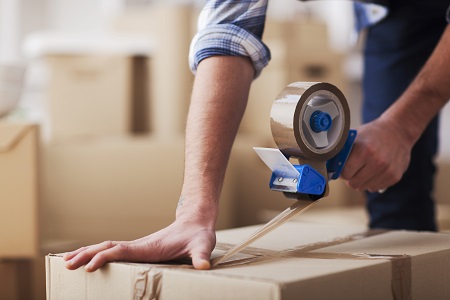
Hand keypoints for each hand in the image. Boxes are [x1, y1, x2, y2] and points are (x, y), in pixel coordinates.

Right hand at [63, 218, 215, 271]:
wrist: (196, 223)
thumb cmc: (198, 236)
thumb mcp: (202, 246)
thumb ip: (201, 256)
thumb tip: (204, 265)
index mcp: (149, 247)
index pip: (121, 250)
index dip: (105, 258)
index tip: (89, 266)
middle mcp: (139, 245)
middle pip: (107, 247)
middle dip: (86, 255)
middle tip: (66, 265)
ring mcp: (137, 247)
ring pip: (106, 247)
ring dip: (87, 253)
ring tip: (66, 262)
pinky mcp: (139, 249)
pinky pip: (113, 251)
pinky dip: (97, 254)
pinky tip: (89, 259)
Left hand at [341, 117, 412, 191]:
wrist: (399, 130)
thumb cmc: (373, 133)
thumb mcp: (355, 137)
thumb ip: (343, 151)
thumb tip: (329, 165)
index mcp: (364, 150)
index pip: (345, 173)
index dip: (342, 171)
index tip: (343, 167)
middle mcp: (377, 162)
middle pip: (353, 183)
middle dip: (350, 177)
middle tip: (352, 169)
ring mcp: (387, 171)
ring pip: (364, 187)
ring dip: (361, 180)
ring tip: (364, 168)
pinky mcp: (395, 177)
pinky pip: (375, 188)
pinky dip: (372, 182)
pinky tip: (374, 171)